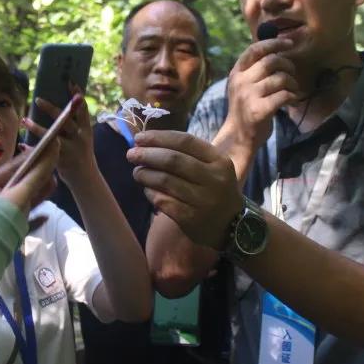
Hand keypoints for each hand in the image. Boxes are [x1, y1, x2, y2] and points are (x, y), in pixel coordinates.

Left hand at [23, 91, 93, 188]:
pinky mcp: (61, 161)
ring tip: (24, 120)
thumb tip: (63, 106)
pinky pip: (44, 153)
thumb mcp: (83, 137)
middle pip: (66, 120)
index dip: (77, 96)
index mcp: (86, 130)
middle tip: (37, 99)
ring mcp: (70, 150)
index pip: (82, 110)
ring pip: (52, 136)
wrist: (86, 179)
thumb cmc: (81, 153)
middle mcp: (80, 138)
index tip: (70, 82)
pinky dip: (32, 148)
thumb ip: (74, 124)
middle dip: (51, 109)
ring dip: (37, 128)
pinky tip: (22, 144)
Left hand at [127, 130, 241, 248]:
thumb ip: (185, 154)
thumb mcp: (212, 167)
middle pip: (173, 160)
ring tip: (137, 172)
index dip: (159, 137)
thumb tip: (147, 142)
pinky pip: (163, 201)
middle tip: (131, 154)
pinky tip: (147, 190)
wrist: (232, 226)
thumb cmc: (214, 189)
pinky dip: (150, 193)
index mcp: (219, 161)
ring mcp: (203, 200)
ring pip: (165, 181)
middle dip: (147, 155)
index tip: (139, 138)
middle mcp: (214, 179)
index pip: (185, 141)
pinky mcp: (191, 219)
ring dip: (145, 174)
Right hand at [218, 38, 299, 153]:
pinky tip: (292, 101)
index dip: (274, 42)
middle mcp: (241, 82)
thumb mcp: (244, 85)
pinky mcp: (259, 110)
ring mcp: (249, 96)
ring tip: (293, 90)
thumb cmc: (246, 107)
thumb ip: (255, 68)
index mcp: (237, 72)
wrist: (238, 136)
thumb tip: (277, 48)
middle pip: (271, 61)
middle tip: (292, 74)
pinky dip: (292, 96)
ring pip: (280, 78)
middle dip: (288, 65)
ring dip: (292, 83)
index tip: (289, 43)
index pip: (255, 49)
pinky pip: (284, 95)